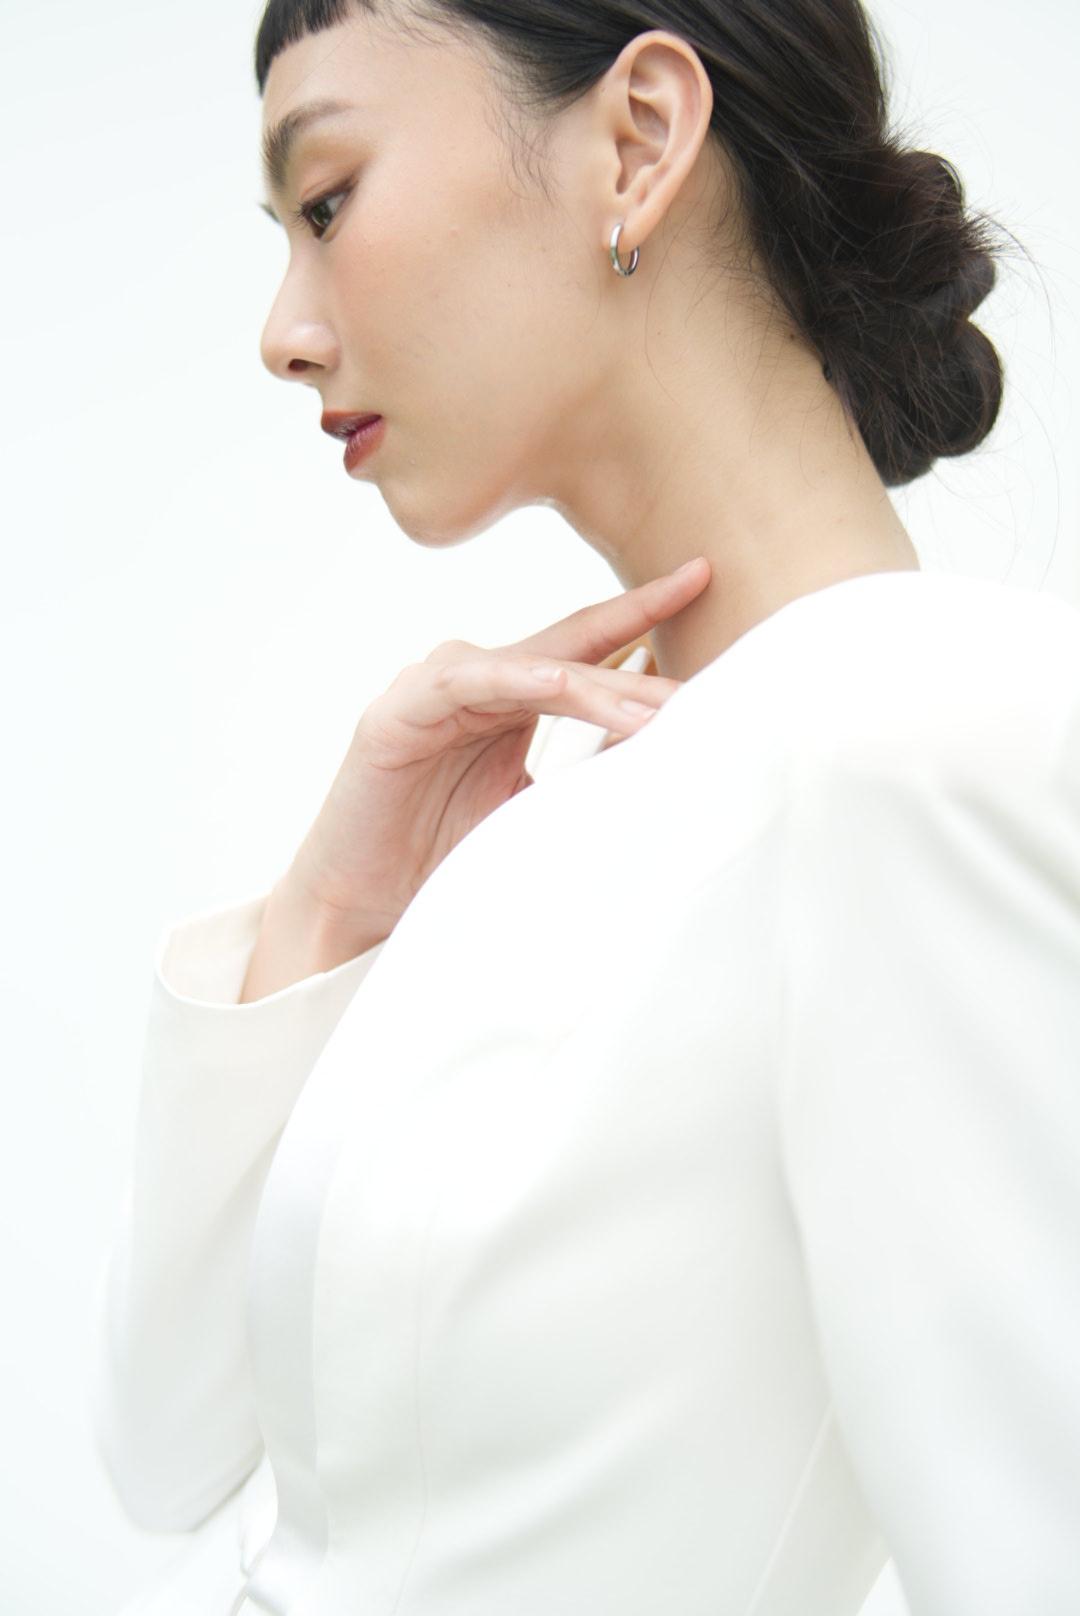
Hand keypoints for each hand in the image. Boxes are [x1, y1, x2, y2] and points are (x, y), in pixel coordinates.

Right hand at [286, 556, 710, 942]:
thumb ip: (590, 772)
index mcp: (513, 698)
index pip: (587, 645)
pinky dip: (516, 679)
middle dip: (639, 640)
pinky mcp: (398, 712)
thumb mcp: (541, 810)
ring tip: (656, 711)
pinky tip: (560, 685)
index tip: (704, 579)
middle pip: (571, 650)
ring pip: (529, 666)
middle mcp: (478, 680)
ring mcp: (436, 688)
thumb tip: (670, 752)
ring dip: (596, 686)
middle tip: (705, 648)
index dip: (643, 613)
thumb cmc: (447, 858)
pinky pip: (466, 681)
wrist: (365, 906)